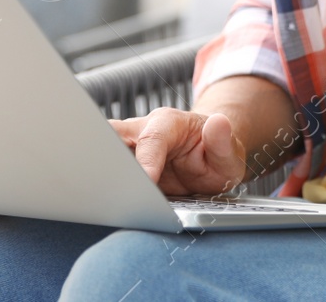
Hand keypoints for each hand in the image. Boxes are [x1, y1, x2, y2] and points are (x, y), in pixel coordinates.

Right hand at [108, 107, 245, 196]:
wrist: (208, 156)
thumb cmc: (216, 153)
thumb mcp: (228, 151)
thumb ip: (222, 140)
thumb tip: (219, 122)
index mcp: (168, 123)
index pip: (152, 138)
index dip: (147, 160)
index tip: (146, 180)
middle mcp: (142, 130)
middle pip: (112, 134)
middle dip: (103, 153)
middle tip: (102, 183)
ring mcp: (130, 148)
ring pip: (103, 150)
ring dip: (98, 170)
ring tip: (97, 196)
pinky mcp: (124, 165)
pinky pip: (107, 171)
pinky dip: (102, 183)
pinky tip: (102, 203)